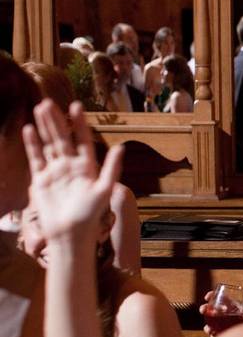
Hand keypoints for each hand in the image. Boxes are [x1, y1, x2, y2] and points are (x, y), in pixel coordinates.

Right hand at [22, 100, 123, 243]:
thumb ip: (112, 168)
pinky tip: (29, 129)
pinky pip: (36, 157)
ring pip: (49, 143)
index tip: (76, 106)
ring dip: (44, 127)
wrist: (69, 233)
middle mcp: (71, 165)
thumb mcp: (105, 190)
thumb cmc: (90, 214)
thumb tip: (120, 146)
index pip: (83, 139)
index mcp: (88, 166)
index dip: (80, 123)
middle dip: (56, 120)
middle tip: (49, 102)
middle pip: (63, 138)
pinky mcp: (41, 179)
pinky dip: (32, 144)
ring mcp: (55, 170)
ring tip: (40, 108)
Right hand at [199, 290, 242, 336]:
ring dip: (208, 326)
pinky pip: (217, 336)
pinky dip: (214, 336)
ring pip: (212, 325)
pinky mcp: (227, 335)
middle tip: (203, 310)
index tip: (207, 296)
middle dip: (205, 309)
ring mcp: (226, 325)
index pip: (220, 298)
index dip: (212, 296)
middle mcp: (227, 315)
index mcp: (233, 306)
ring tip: (209, 329)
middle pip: (212, 311)